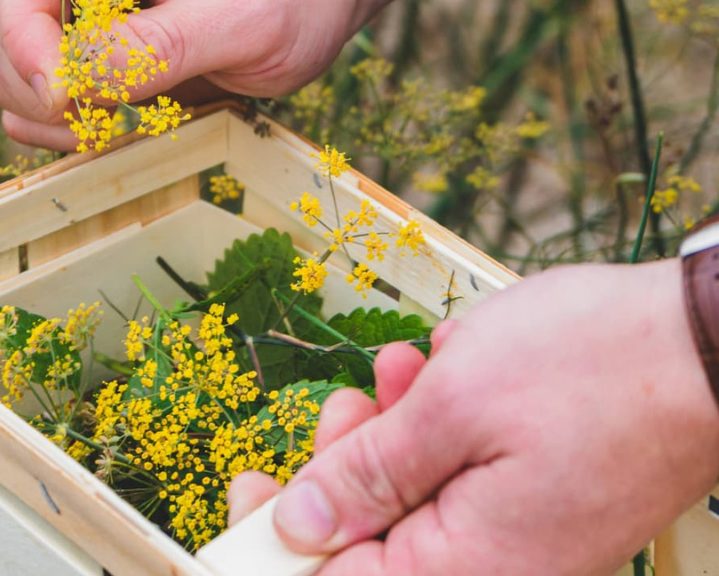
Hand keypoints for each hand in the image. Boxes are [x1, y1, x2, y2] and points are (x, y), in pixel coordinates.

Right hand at [0, 0, 383, 148]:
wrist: (316, 5)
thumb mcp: (242, 23)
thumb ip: (159, 46)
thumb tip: (75, 79)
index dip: (28, 50)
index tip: (74, 99)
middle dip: (39, 91)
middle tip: (111, 116)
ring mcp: (66, 19)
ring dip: (43, 116)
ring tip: (116, 122)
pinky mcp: (77, 60)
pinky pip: (25, 103)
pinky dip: (54, 128)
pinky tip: (112, 126)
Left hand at [229, 260, 718, 575]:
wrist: (708, 344)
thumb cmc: (595, 368)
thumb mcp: (453, 406)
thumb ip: (366, 474)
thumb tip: (300, 524)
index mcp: (463, 569)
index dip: (276, 545)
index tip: (249, 487)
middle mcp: (490, 570)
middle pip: (366, 543)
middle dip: (341, 464)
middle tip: (350, 401)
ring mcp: (513, 541)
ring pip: (408, 500)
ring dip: (390, 433)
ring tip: (407, 369)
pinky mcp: (529, 507)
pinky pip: (454, 479)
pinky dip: (434, 429)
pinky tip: (444, 375)